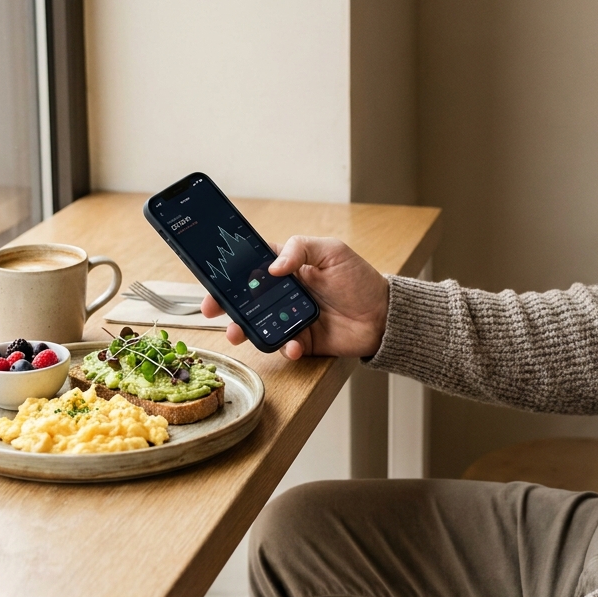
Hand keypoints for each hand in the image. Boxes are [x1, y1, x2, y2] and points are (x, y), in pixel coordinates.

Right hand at [200, 236, 389, 359]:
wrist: (384, 315)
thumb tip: (272, 267)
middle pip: (247, 299)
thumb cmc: (360, 279)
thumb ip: (300, 249)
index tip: (213, 280)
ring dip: (244, 330)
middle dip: (226, 306)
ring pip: (258, 325)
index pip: (252, 267)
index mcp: (289, 268)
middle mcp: (285, 294)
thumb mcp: (332, 251)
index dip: (230, 273)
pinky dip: (284, 347)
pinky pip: (283, 346)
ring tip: (238, 333)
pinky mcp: (302, 341)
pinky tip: (292, 345)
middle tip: (213, 310)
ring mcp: (291, 319)